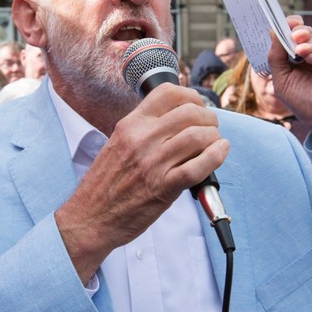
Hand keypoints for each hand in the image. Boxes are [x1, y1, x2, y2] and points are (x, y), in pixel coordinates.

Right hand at [55, 83, 229, 282]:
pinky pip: (198, 166)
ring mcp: (153, 163)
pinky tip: (220, 152)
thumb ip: (142, 129)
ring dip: (214, 136)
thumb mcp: (117, 144)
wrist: (90, 217)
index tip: (198, 105)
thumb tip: (175, 118)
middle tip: (211, 127)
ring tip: (215, 142)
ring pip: (197, 136)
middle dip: (208, 117)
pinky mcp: (163, 188)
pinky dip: (216, 156)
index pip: (167, 93)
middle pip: (189, 112)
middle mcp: (141, 139)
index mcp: (130, 125)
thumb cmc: (105, 184)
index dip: (191, 96)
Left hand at [268, 16, 311, 149]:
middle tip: (294, 37)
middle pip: (302, 31)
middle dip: (296, 31)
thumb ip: (276, 57)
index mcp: (292, 59)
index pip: (287, 36)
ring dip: (307, 41)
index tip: (280, 25)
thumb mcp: (282, 81)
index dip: (284, 28)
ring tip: (301, 53)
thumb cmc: (304, 104)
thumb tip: (272, 32)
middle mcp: (309, 53)